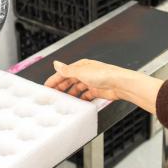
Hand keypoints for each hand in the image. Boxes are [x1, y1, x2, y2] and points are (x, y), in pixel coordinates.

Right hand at [44, 59, 162, 113]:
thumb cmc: (105, 75)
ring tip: (63, 102)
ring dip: (70, 94)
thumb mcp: (82, 72)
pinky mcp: (97, 91)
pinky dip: (81, 99)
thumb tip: (56, 64)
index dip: (54, 79)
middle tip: (53, 96)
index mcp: (81, 66)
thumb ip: (67, 70)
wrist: (121, 84)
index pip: (64, 73)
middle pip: (69, 81)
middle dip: (61, 88)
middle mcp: (86, 73)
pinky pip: (86, 96)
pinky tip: (77, 104)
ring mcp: (91, 82)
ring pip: (77, 89)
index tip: (46, 87)